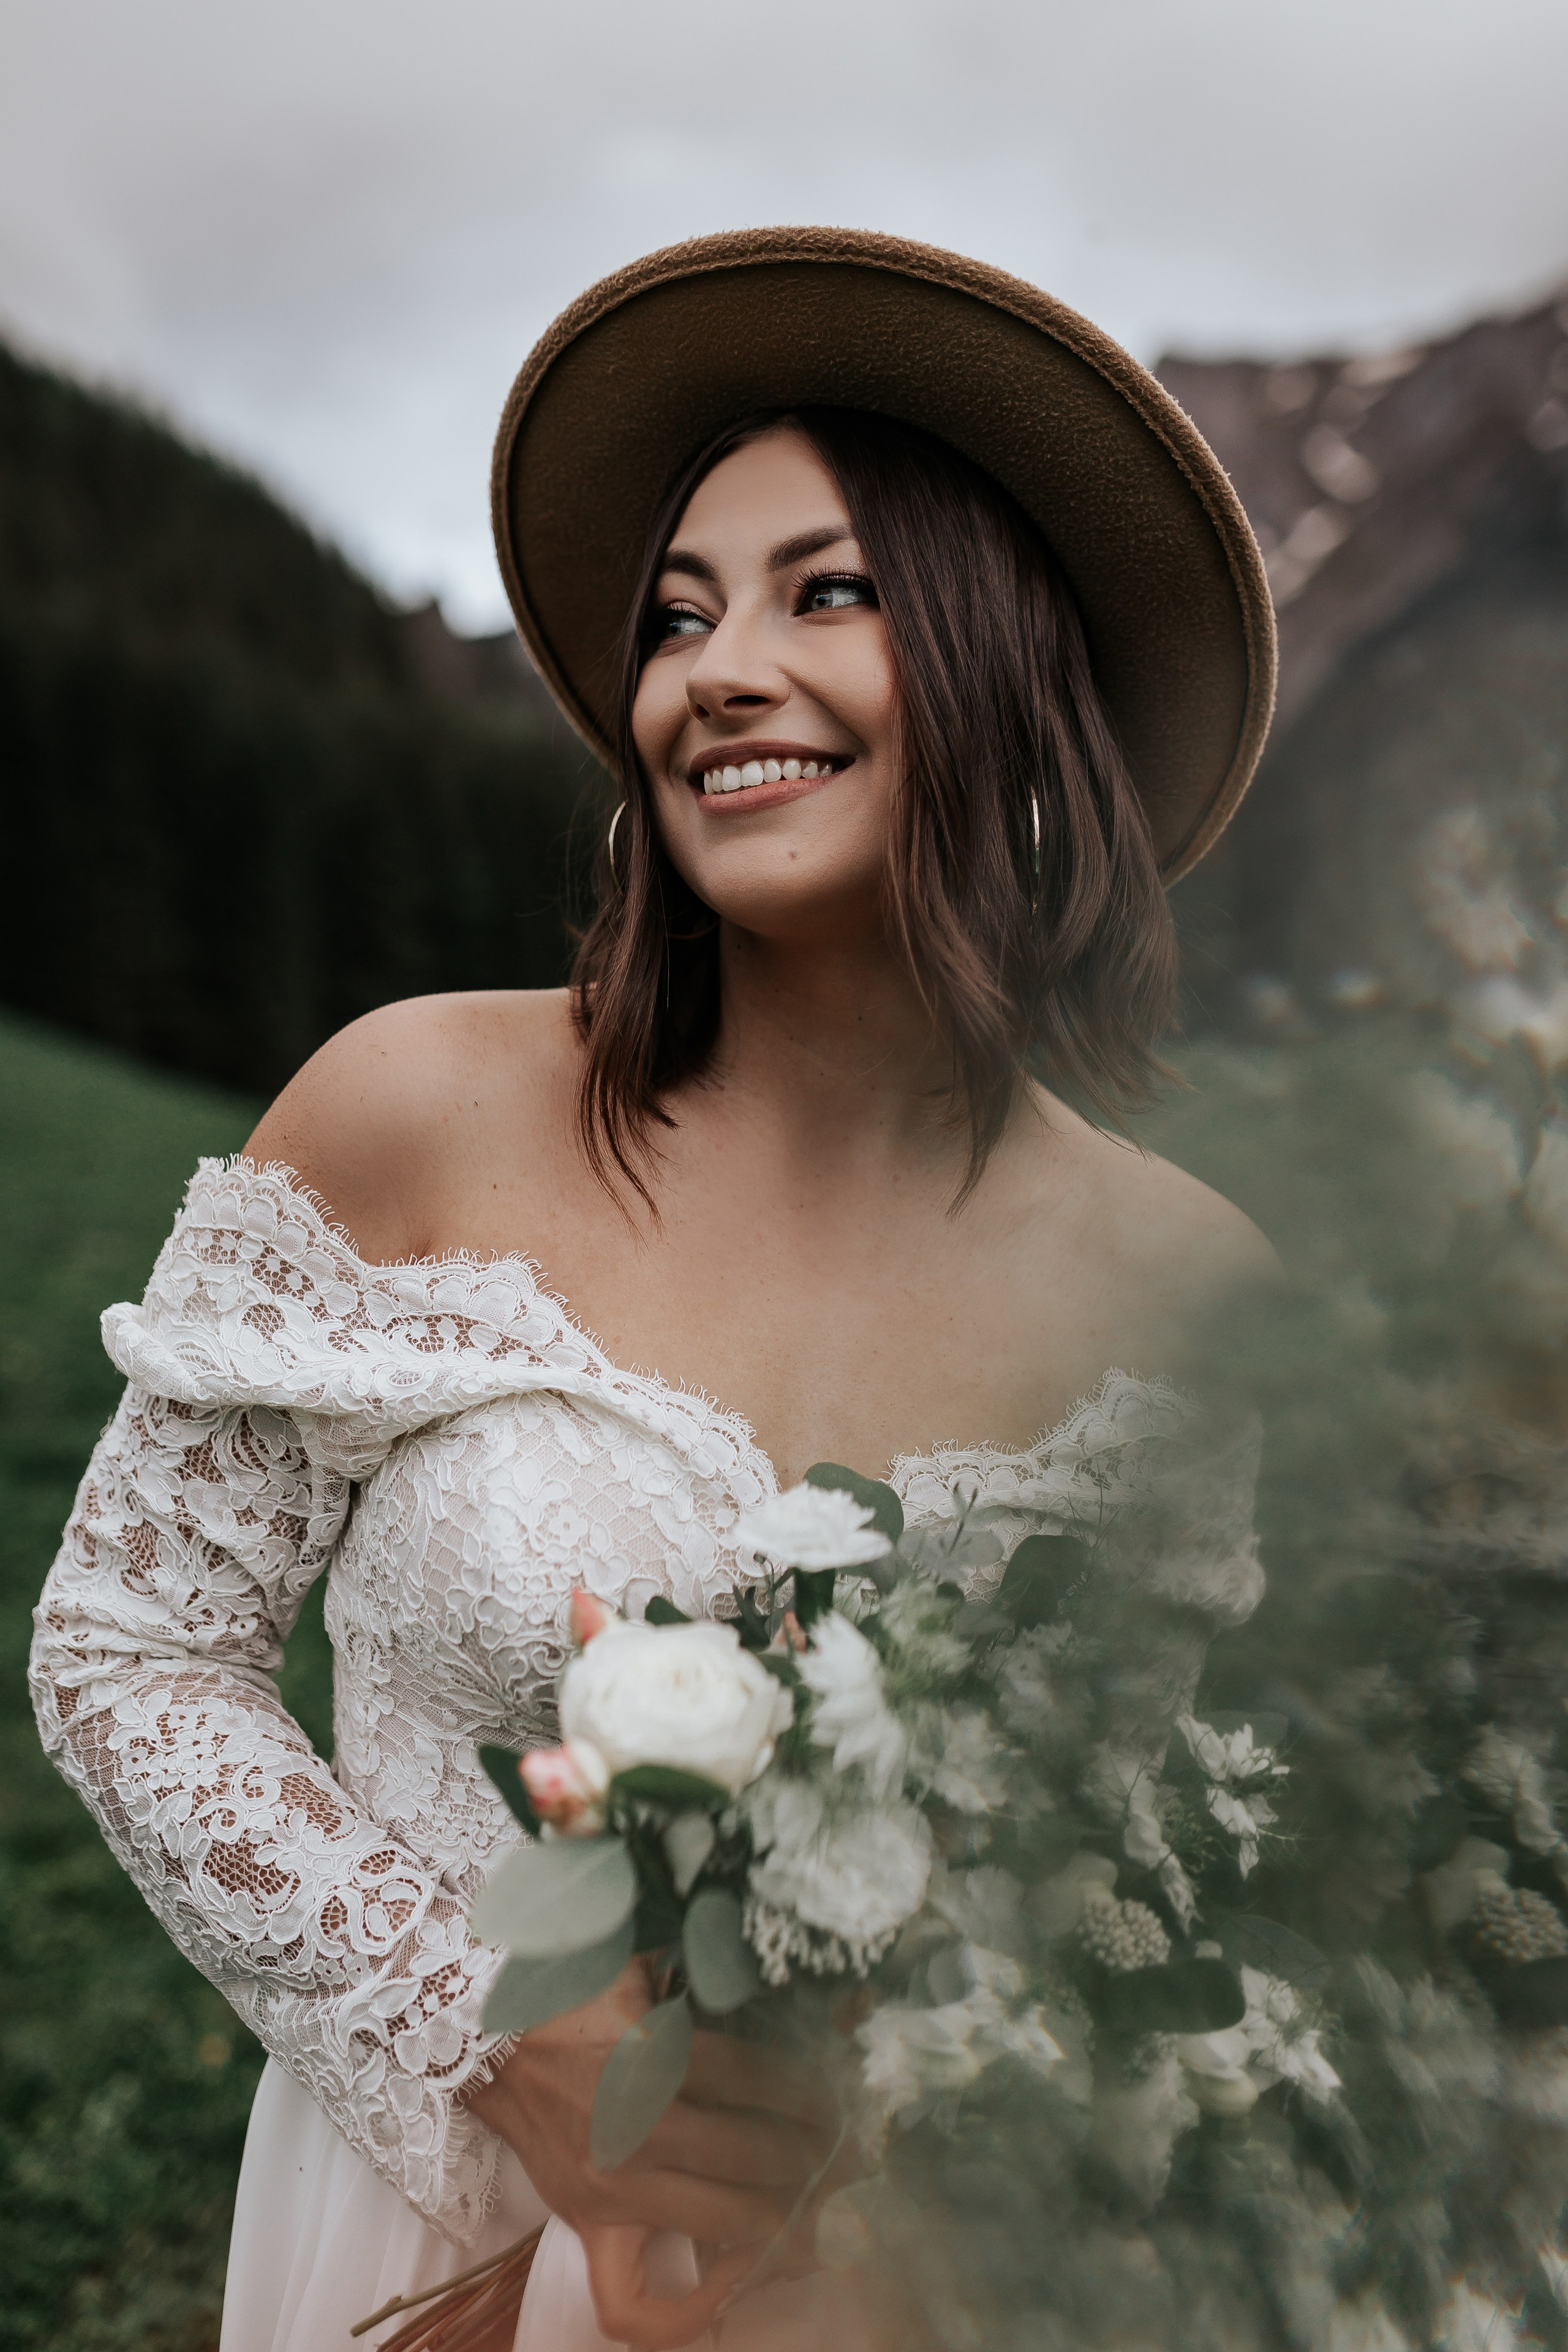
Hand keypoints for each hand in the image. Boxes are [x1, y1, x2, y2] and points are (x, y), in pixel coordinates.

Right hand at [462, 1958, 838, 2340]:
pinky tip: (731, 2290)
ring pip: (718, 2223)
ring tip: (821, 2220)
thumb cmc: (574, 1997)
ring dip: (782, 2222)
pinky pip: (632, 2304)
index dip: (806, 2090)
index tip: (837, 2098)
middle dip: (813, 2159)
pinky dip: (686, 2314)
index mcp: (648, 2053)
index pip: (752, 2077)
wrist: (489, 2040)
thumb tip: (797, 1982)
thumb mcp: (641, 1967)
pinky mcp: (589, 2223)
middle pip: (749, 2155)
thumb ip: (705, 1974)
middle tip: (851, 2159)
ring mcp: (611, 2186)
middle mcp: (634, 2127)